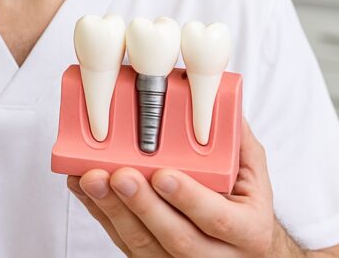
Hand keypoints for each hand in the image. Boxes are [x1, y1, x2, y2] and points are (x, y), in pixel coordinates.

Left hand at [67, 120, 281, 256]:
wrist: (243, 250)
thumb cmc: (244, 207)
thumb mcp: (253, 175)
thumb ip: (237, 141)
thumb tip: (215, 97)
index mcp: (247, 231)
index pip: (217, 218)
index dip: (188, 198)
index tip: (163, 174)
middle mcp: (216, 255)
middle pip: (176, 237)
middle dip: (143, 205)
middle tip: (119, 174)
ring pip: (143, 245)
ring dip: (114, 210)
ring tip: (92, 179)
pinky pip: (123, 242)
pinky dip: (101, 214)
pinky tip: (85, 189)